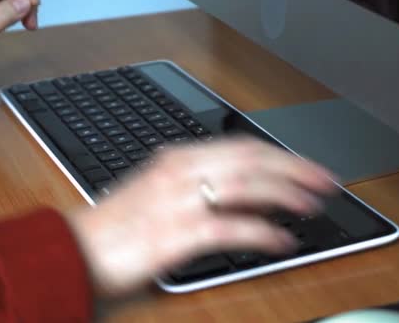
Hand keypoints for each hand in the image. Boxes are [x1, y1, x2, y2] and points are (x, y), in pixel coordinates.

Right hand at [66, 139, 336, 296]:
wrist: (72, 250)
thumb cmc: (115, 225)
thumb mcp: (157, 191)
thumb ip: (196, 184)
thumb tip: (239, 189)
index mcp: (177, 159)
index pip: (241, 147)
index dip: (281, 155)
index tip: (307, 165)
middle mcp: (179, 172)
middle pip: (250, 160)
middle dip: (295, 168)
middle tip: (326, 180)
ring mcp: (176, 202)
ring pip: (245, 187)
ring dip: (285, 194)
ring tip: (313, 205)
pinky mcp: (174, 235)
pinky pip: (229, 229)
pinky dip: (262, 233)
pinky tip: (282, 241)